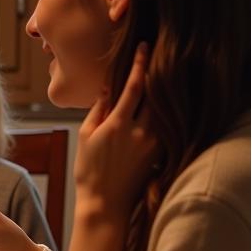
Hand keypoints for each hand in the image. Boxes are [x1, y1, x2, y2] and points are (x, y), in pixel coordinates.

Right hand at [73, 45, 160, 221]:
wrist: (106, 204)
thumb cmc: (89, 171)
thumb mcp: (86, 137)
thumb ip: (99, 110)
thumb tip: (108, 87)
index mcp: (118, 124)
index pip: (135, 86)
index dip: (140, 63)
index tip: (145, 46)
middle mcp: (140, 131)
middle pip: (156, 93)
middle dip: (158, 72)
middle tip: (161, 55)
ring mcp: (153, 143)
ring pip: (163, 108)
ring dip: (163, 91)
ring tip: (163, 77)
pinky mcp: (160, 153)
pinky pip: (165, 125)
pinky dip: (164, 112)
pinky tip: (162, 104)